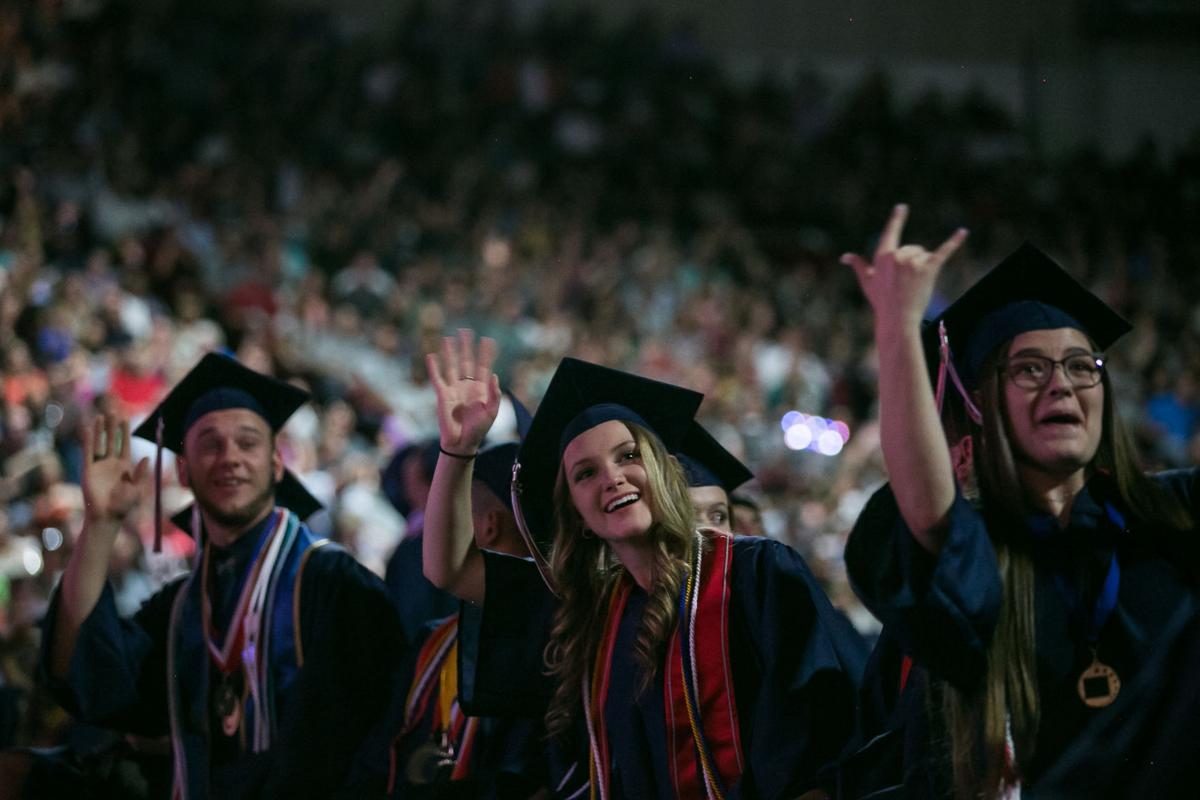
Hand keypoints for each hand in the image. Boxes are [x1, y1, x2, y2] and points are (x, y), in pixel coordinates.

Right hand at [81, 413, 149, 525]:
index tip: (125, 419)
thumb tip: (147, 457)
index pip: (124, 444)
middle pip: (112, 441)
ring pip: (99, 444)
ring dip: (100, 431)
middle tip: (113, 411)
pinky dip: (89, 441)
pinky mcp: (88, 471)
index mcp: (124, 467)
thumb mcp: (136, 489)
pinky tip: (90, 430)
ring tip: (101, 416)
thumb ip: (141, 474)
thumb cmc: (124, 506)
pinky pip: (88, 453)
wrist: (107, 516)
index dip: (124, 432)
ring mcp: (99, 466)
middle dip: (113, 427)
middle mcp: (111, 464)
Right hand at [426, 329, 501, 454]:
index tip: (488, 340)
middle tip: (466, 331)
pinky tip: (431, 356)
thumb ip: (494, 394)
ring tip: (448, 338)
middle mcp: (466, 386)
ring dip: (450, 353)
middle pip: (466, 361)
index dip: (486, 353)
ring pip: (451, 366)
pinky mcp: (442, 396)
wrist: (462, 442)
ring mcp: (454, 389)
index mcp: (480, 389)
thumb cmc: (479, 429)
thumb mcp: (492, 411)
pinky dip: (434, 368)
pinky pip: (437, 378)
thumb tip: (494, 375)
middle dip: (466, 346)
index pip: (483, 366)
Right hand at [841, 204, 967, 333]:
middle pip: (911, 249)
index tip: (902, 207)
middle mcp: (897, 256)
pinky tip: (963, 232)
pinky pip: (943, 251)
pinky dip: (954, 241)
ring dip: (921, 268)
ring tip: (914, 285)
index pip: (891, 233)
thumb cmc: (881, 301)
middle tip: (906, 284)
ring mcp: (913, 261)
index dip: (896, 220)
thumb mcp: (867, 281)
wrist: (897, 318)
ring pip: (923, 255)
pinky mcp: (928, 268)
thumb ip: (858, 265)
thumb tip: (845, 256)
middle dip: (911, 263)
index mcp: (882, 256)